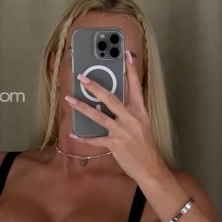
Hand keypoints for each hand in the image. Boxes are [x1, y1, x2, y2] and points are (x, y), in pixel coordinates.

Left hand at [65, 50, 165, 181]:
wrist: (150, 168)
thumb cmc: (145, 147)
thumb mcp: (142, 126)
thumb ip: (130, 114)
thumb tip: (113, 105)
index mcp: (140, 112)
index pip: (136, 86)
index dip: (131, 69)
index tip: (126, 54)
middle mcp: (131, 119)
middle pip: (111, 98)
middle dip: (95, 86)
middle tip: (82, 77)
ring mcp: (122, 132)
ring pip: (99, 116)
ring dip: (83, 107)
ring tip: (70, 99)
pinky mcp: (115, 145)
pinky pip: (95, 140)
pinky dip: (84, 137)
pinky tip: (74, 134)